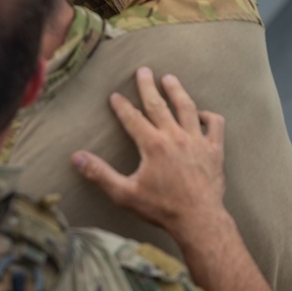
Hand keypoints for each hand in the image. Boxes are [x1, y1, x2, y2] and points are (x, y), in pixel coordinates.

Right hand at [71, 67, 226, 239]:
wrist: (199, 220)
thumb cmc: (161, 208)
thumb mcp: (124, 193)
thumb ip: (99, 174)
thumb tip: (76, 158)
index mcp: (153, 145)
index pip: (133, 118)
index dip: (121, 106)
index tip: (114, 96)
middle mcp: (175, 137)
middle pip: (159, 104)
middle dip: (148, 86)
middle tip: (143, 70)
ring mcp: (198, 141)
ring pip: (187, 108)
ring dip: (177, 91)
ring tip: (170, 79)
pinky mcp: (215, 151)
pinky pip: (215, 125)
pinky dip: (208, 116)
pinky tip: (200, 114)